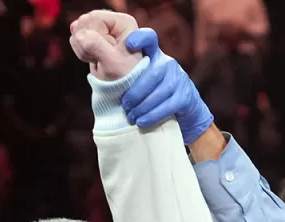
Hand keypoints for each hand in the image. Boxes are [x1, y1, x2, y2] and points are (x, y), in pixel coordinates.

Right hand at [68, 10, 140, 80]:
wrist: (121, 88)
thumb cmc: (124, 76)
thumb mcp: (112, 62)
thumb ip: (96, 46)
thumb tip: (79, 35)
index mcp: (123, 22)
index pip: (94, 17)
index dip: (91, 36)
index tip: (103, 52)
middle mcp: (113, 21)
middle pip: (84, 21)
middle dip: (85, 42)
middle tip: (98, 58)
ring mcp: (102, 28)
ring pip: (78, 30)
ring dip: (83, 48)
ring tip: (98, 59)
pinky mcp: (94, 35)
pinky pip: (76, 38)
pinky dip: (81, 51)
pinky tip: (93, 59)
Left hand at [121, 28, 212, 144]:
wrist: (183, 109)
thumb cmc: (152, 93)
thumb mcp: (141, 79)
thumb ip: (126, 75)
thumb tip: (98, 77)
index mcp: (154, 55)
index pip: (149, 39)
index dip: (140, 38)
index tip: (129, 44)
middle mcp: (168, 63)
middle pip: (153, 73)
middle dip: (136, 92)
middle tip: (124, 105)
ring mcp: (179, 78)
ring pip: (161, 91)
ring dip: (143, 106)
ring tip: (131, 117)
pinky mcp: (186, 96)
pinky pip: (169, 105)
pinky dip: (153, 115)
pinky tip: (142, 121)